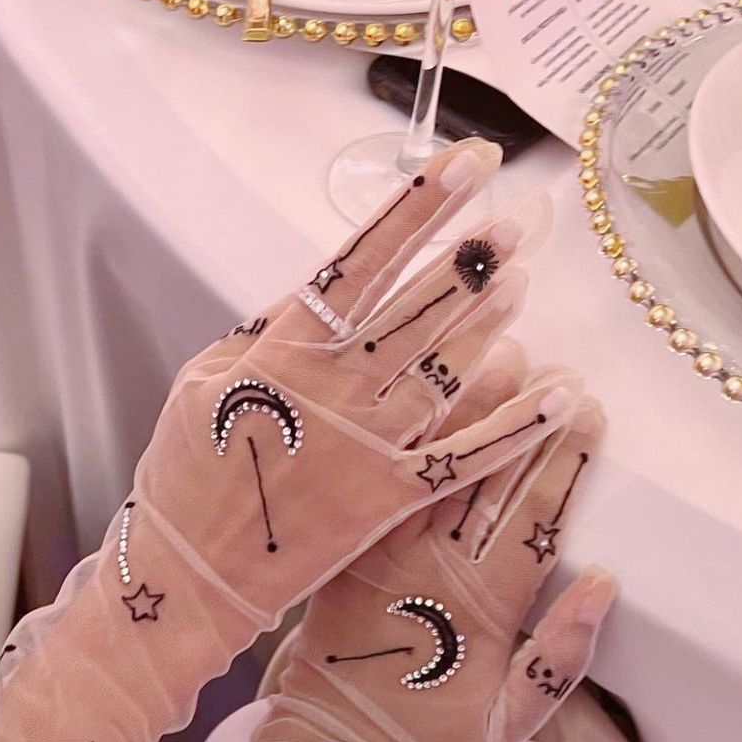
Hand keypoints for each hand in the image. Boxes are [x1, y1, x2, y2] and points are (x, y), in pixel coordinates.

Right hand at [129, 138, 570, 623]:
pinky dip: (512, 428)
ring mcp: (364, 448)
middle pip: (412, 312)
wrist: (188, 576)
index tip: (466, 166)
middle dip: (467, 260)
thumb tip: (318, 287)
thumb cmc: (184, 477)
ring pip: (443, 374)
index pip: (358, 265)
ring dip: (489, 326)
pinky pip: (461, 459)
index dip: (416, 212)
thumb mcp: (201, 384)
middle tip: (515, 218)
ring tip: (523, 283)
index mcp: (278, 356)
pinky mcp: (387, 501)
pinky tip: (556, 394)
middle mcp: (329, 394)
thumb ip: (261, 333)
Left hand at [259, 343, 616, 741]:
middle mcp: (434, 570)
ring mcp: (385, 556)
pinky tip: (417, 399)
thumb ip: (559, 657)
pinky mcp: (347, 553)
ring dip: (466, 412)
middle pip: (487, 479)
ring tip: (495, 355)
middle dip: (522, 418)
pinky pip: (378, 486)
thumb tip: (605, 582)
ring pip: (433, 470)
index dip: (565, 462)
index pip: (536, 518)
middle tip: (550, 364)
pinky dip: (403, 442)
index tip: (588, 410)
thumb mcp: (508, 722)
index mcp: (482, 608)